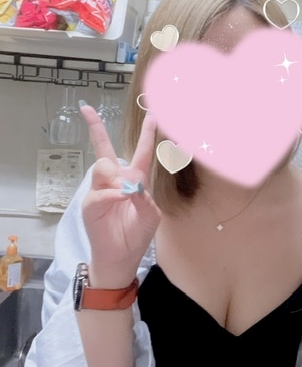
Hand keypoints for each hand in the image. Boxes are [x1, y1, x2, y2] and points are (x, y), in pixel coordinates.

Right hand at [80, 105, 160, 288]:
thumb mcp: (151, 215)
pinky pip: (101, 192)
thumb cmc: (137, 234)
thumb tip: (132, 186)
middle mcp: (116, 181)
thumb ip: (145, 198)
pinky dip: (113, 195)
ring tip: (125, 193)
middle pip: (104, 149)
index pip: (141, 153)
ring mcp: (101, 191)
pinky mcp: (91, 204)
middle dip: (95, 128)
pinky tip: (121, 198)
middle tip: (86, 109)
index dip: (146, 134)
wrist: (121, 256)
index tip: (151, 115)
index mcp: (135, 180)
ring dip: (115, 175)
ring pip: (102, 166)